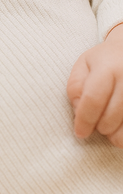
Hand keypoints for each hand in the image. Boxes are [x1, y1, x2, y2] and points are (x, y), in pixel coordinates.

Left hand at [67, 24, 122, 146]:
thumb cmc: (105, 60)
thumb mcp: (84, 65)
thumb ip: (75, 88)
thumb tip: (78, 113)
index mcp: (108, 68)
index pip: (93, 100)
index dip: (84, 121)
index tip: (80, 132)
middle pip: (110, 117)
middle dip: (99, 127)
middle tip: (96, 121)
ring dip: (114, 134)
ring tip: (109, 123)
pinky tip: (120, 125)